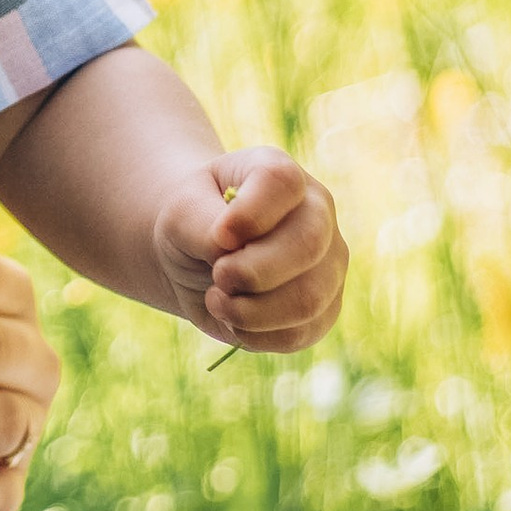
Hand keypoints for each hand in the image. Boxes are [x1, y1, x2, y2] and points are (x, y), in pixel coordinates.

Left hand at [152, 147, 346, 351]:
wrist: (196, 257)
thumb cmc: (194, 222)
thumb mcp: (181, 213)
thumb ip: (202, 225)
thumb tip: (230, 252)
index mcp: (281, 175)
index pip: (281, 182)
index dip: (248, 215)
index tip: (218, 236)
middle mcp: (317, 213)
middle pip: (306, 245)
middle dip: (250, 272)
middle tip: (217, 275)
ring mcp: (329, 263)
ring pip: (308, 299)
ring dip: (249, 311)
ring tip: (217, 299)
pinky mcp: (323, 310)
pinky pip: (299, 333)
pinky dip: (255, 335)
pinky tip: (234, 320)